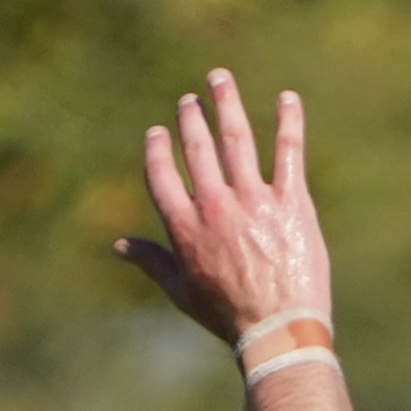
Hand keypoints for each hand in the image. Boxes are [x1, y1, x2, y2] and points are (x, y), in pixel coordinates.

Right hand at [110, 69, 329, 342]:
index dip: (157, 148)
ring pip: (236, 138)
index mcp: (186, 228)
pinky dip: (288, 122)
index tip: (157, 132)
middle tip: (191, 99)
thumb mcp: (182, 292)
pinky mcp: (292, 203)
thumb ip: (151, 261)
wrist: (278, 332)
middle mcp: (216, 207)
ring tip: (219, 79)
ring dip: (226, 103)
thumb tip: (119, 245)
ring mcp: (254, 201)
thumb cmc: (227, 316)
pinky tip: (287, 99)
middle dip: (191, 117)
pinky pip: (289, 152)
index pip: (162, 174)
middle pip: (197, 148)